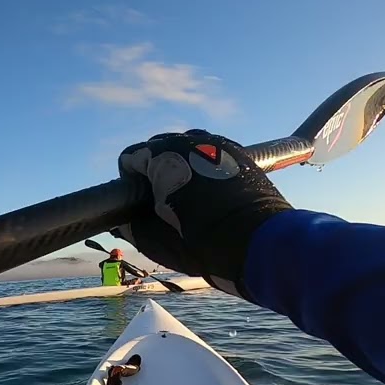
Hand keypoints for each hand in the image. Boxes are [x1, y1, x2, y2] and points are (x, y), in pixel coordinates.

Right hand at [114, 130, 292, 294]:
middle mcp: (190, 141)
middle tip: (160, 203)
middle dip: (155, 172)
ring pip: (187, 149)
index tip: (135, 203)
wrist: (259, 243)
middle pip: (159, 148)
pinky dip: (203, 168)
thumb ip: (133, 226)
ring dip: (181, 167)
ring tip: (187, 198)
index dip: (129, 181)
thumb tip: (124, 222)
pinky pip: (210, 154)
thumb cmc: (204, 242)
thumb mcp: (157, 242)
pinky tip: (209, 193)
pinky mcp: (239, 153)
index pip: (131, 157)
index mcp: (164, 156)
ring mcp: (218, 143)